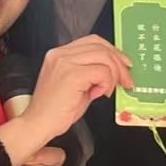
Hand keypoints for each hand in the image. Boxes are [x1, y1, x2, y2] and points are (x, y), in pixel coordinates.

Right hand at [0, 37, 133, 165]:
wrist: (38, 124)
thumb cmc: (55, 110)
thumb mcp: (76, 85)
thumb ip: (91, 73)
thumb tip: (114, 71)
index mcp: (59, 54)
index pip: (92, 41)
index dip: (112, 51)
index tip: (123, 65)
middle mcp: (60, 54)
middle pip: (100, 46)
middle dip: (118, 62)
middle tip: (126, 80)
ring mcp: (65, 62)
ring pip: (103, 57)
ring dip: (114, 74)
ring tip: (110, 90)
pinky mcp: (71, 75)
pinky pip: (102, 72)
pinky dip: (107, 83)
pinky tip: (101, 94)